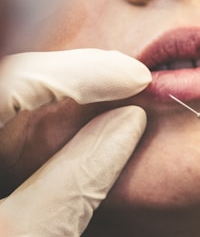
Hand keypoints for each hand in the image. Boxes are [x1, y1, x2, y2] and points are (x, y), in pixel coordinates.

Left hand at [0, 49, 150, 235]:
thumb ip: (77, 180)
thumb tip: (127, 123)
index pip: (12, 79)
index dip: (81, 72)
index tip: (134, 76)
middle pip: (10, 77)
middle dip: (74, 73)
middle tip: (126, 78)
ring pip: (9, 92)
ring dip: (62, 87)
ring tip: (110, 89)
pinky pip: (7, 116)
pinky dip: (42, 109)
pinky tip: (74, 113)